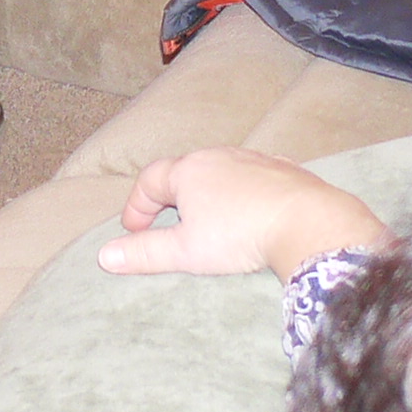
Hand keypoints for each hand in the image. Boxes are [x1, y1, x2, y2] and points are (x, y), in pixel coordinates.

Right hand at [99, 148, 390, 282]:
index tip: (132, 230)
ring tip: (207, 220)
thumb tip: (104, 255)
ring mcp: (254, 159)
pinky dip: (242, 191)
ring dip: (207, 193)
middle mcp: (219, 155)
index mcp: (190, 170)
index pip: (150, 180)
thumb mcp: (186, 251)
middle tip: (165, 224)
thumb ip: (144, 253)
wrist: (308, 222)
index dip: (136, 205)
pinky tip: (248, 210)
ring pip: (220, 170)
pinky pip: (253, 175)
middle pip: (184, 171)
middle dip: (170, 197)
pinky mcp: (284, 170)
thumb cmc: (242, 235)